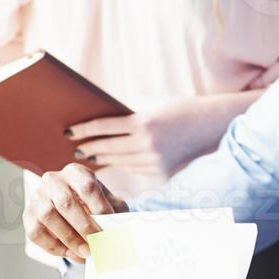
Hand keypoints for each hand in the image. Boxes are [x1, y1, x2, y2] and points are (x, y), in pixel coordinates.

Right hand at [24, 162, 126, 262]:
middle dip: (84, 228)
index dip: (100, 208)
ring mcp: (37, 196)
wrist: (71, 205)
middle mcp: (53, 180)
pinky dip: (53, 247)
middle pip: (65, 203)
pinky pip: (35, 232)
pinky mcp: (27, 214)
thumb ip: (116, 211)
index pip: (87, 187)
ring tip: (86, 252)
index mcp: (76, 172)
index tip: (110, 228)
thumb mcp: (108, 201)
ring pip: (48, 216)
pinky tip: (70, 253)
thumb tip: (121, 229)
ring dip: (69, 239)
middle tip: (98, 245)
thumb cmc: (92, 203)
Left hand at [67, 94, 254, 177]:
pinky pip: (133, 169)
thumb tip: (101, 125)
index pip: (104, 126)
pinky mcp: (160, 172)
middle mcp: (147, 144)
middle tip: (73, 148)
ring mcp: (154, 161)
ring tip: (87, 157)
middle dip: (88, 148)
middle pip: (108, 147)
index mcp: (143, 122)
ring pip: (119, 161)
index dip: (83, 130)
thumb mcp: (153, 106)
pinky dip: (120, 165)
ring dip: (101, 159)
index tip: (68, 132)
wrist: (211, 126)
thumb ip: (129, 115)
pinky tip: (109, 163)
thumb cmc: (179, 109)